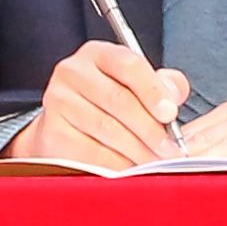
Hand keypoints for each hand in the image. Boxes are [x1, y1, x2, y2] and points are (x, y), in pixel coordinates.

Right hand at [14, 40, 191, 168]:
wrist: (66, 125)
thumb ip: (162, 84)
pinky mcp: (52, 132)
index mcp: (99, 54)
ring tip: (157, 162)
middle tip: (171, 149)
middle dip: (150, 129)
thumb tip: (174, 96)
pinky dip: (116, 165)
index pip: (129, 65)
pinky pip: (91, 153)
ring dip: (137, 150)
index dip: (153, 90)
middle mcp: (74, 72)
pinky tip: (132, 171)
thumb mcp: (136, 84)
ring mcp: (58, 101)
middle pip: (118, 100)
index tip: (170, 113)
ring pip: (106, 129)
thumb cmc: (109, 103)